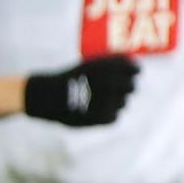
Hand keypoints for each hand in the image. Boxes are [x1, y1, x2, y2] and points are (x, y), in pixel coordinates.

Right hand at [22, 58, 138, 125]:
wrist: (48, 96)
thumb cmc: (69, 79)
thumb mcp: (89, 65)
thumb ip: (112, 66)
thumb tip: (134, 65)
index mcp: (106, 68)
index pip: (135, 69)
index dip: (134, 71)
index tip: (133, 72)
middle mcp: (109, 83)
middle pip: (133, 87)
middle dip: (127, 87)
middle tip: (116, 88)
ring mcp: (108, 101)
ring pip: (124, 103)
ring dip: (115, 101)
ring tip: (98, 99)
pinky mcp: (103, 117)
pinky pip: (115, 116)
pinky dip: (108, 114)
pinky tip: (95, 109)